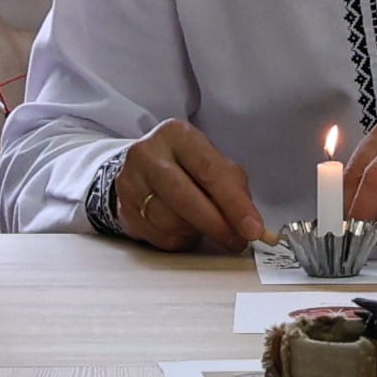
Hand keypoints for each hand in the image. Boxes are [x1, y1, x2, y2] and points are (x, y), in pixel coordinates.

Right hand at [106, 122, 266, 251]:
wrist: (142, 170)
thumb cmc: (186, 167)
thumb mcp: (213, 164)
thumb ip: (233, 189)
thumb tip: (250, 225)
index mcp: (177, 135)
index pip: (209, 171)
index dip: (234, 203)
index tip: (252, 228)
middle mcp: (148, 153)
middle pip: (185, 197)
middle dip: (216, 224)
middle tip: (237, 241)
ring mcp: (131, 181)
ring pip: (171, 221)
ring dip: (196, 232)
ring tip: (204, 225)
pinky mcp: (124, 208)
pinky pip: (160, 236)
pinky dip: (180, 239)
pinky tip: (184, 229)